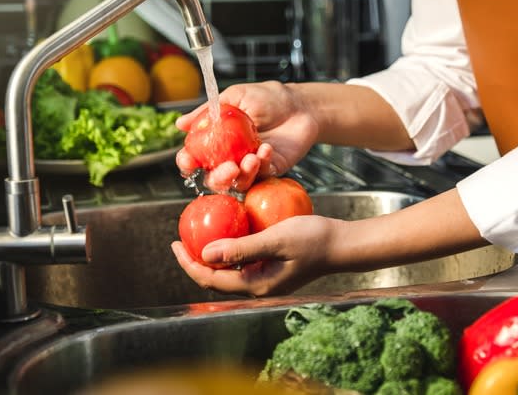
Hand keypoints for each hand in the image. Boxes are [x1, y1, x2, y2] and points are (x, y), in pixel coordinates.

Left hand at [171, 214, 336, 295]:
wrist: (343, 244)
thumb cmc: (314, 239)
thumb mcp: (276, 239)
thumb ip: (241, 248)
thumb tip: (204, 255)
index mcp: (256, 285)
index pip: (211, 279)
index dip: (188, 263)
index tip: (174, 243)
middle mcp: (258, 286)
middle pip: (216, 278)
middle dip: (195, 260)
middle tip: (180, 238)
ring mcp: (266, 279)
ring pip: (229, 270)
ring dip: (212, 254)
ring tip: (199, 234)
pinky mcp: (273, 269)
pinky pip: (243, 261)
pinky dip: (230, 247)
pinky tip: (229, 229)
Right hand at [175, 81, 318, 191]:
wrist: (300, 105)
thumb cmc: (268, 98)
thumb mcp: (235, 97)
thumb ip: (207, 111)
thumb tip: (179, 123)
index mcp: (217, 141)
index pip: (195, 158)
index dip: (187, 162)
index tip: (188, 160)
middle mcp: (230, 158)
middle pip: (214, 179)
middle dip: (217, 178)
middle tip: (228, 167)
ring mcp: (250, 167)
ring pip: (238, 184)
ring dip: (242, 175)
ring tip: (251, 158)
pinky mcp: (270, 171)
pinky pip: (261, 176)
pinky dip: (262, 165)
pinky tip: (266, 149)